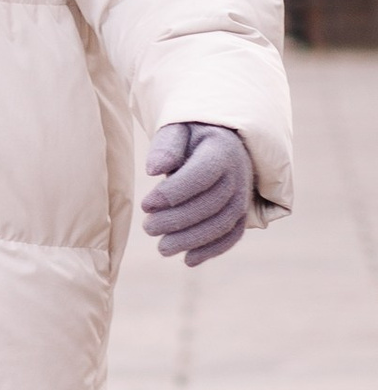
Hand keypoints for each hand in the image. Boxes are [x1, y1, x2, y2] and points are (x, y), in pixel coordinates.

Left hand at [141, 120, 252, 267]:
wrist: (223, 141)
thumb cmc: (192, 136)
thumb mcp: (177, 129)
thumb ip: (166, 146)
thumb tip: (153, 169)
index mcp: (222, 151)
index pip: (201, 175)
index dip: (173, 193)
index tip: (145, 205)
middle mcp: (238, 175)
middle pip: (211, 204)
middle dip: (178, 220)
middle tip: (148, 228)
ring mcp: (243, 196)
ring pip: (222, 224)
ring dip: (192, 240)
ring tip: (162, 248)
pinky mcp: (242, 213)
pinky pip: (232, 235)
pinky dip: (212, 250)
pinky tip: (188, 260)